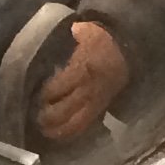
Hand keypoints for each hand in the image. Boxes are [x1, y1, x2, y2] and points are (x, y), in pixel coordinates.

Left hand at [37, 20, 127, 143]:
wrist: (130, 53)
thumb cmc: (105, 42)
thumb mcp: (90, 32)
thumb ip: (77, 33)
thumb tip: (71, 29)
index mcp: (83, 70)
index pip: (58, 87)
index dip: (45, 94)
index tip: (35, 94)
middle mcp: (88, 90)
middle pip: (63, 110)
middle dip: (47, 116)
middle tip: (35, 117)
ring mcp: (95, 102)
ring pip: (74, 123)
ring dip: (58, 130)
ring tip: (45, 131)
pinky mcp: (101, 110)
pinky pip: (85, 126)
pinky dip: (71, 132)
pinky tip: (59, 135)